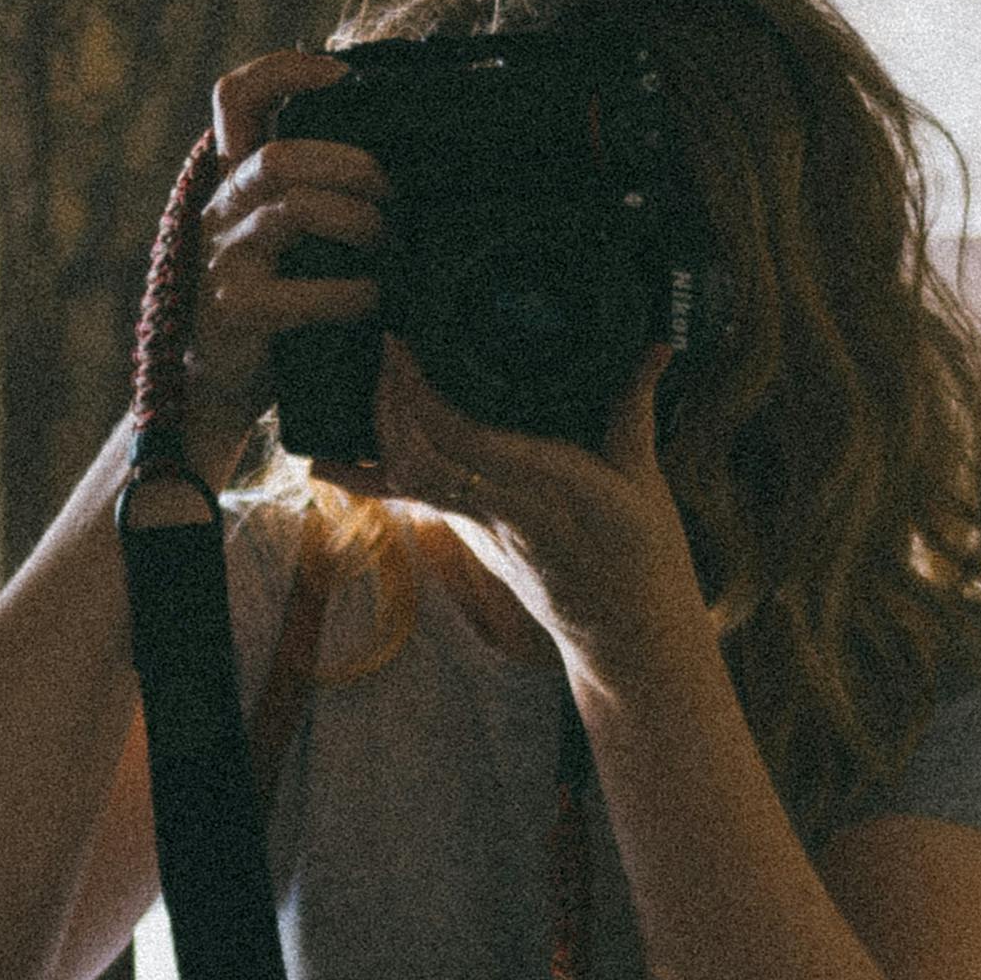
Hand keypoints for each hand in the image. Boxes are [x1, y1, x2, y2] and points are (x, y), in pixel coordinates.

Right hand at [176, 55, 385, 485]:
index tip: (343, 76)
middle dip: (349, 164)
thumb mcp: (281, 238)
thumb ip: (314, 196)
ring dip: (355, 220)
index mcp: (234, 181)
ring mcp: (223, 262)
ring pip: (289, 207)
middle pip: (278, 156)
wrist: (212, 391)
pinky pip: (303, 291)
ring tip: (386, 242)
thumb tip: (400, 169)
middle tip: (391, 192)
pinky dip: (353, 292)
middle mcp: (221, 211)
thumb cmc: (268, 304)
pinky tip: (375, 302)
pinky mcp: (237, 313)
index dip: (286, 70)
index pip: (237, 97)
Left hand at [370, 338, 712, 706]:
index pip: (468, 440)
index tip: (403, 345)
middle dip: (389, 400)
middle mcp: (507, 511)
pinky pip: (413, 501)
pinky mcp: (471, 537)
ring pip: (410, 478)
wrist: (625, 636)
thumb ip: (636, 407)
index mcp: (553, 490)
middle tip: (383, 344)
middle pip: (422, 455)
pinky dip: (367, 477)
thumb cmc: (644, 557)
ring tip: (370, 375)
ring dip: (379, 428)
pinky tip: (326, 460)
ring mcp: (482, 529)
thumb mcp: (646, 481)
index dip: (423, 395)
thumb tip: (655, 345)